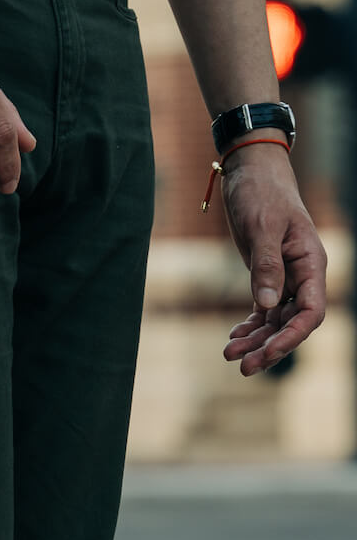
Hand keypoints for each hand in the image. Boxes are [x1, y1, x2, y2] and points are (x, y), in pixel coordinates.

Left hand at [220, 139, 326, 375]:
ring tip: (229, 355)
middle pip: (292, 322)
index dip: (292, 336)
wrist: (251, 172)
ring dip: (256, 338)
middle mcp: (302, 274)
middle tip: (242, 367)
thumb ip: (266, 266)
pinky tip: (234, 337)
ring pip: (275, 318)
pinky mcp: (266, 272)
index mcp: (311, 264)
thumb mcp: (261, 227)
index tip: (268, 352)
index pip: (311, 312)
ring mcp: (286, 275)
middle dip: (269, 346)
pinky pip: (263, 307)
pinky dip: (250, 323)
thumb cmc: (261, 194)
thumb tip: (266, 305)